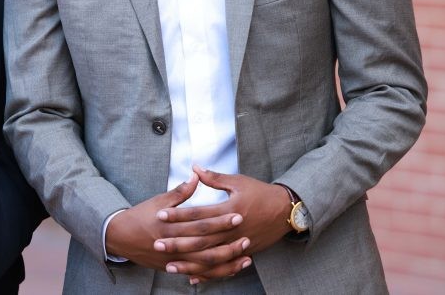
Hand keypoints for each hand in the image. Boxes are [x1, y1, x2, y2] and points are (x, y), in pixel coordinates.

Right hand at [105, 174, 247, 272]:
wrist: (120, 237)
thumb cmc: (141, 216)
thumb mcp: (158, 201)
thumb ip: (180, 192)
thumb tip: (196, 176)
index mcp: (171, 227)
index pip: (200, 224)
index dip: (220, 220)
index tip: (238, 215)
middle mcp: (174, 246)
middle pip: (206, 248)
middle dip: (229, 244)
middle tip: (248, 238)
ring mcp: (174, 260)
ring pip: (205, 266)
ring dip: (227, 263)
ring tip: (247, 258)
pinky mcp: (174, 268)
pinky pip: (199, 274)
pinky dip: (216, 274)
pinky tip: (231, 270)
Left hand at [155, 166, 289, 282]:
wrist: (286, 211)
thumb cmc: (260, 192)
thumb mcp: (238, 181)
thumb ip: (214, 177)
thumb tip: (194, 167)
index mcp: (230, 210)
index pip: (199, 214)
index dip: (179, 214)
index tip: (161, 215)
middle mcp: (233, 230)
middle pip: (201, 238)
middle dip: (178, 242)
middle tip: (157, 244)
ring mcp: (238, 244)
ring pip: (210, 257)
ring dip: (189, 262)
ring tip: (169, 265)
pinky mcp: (243, 253)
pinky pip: (222, 267)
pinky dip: (207, 273)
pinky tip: (192, 277)